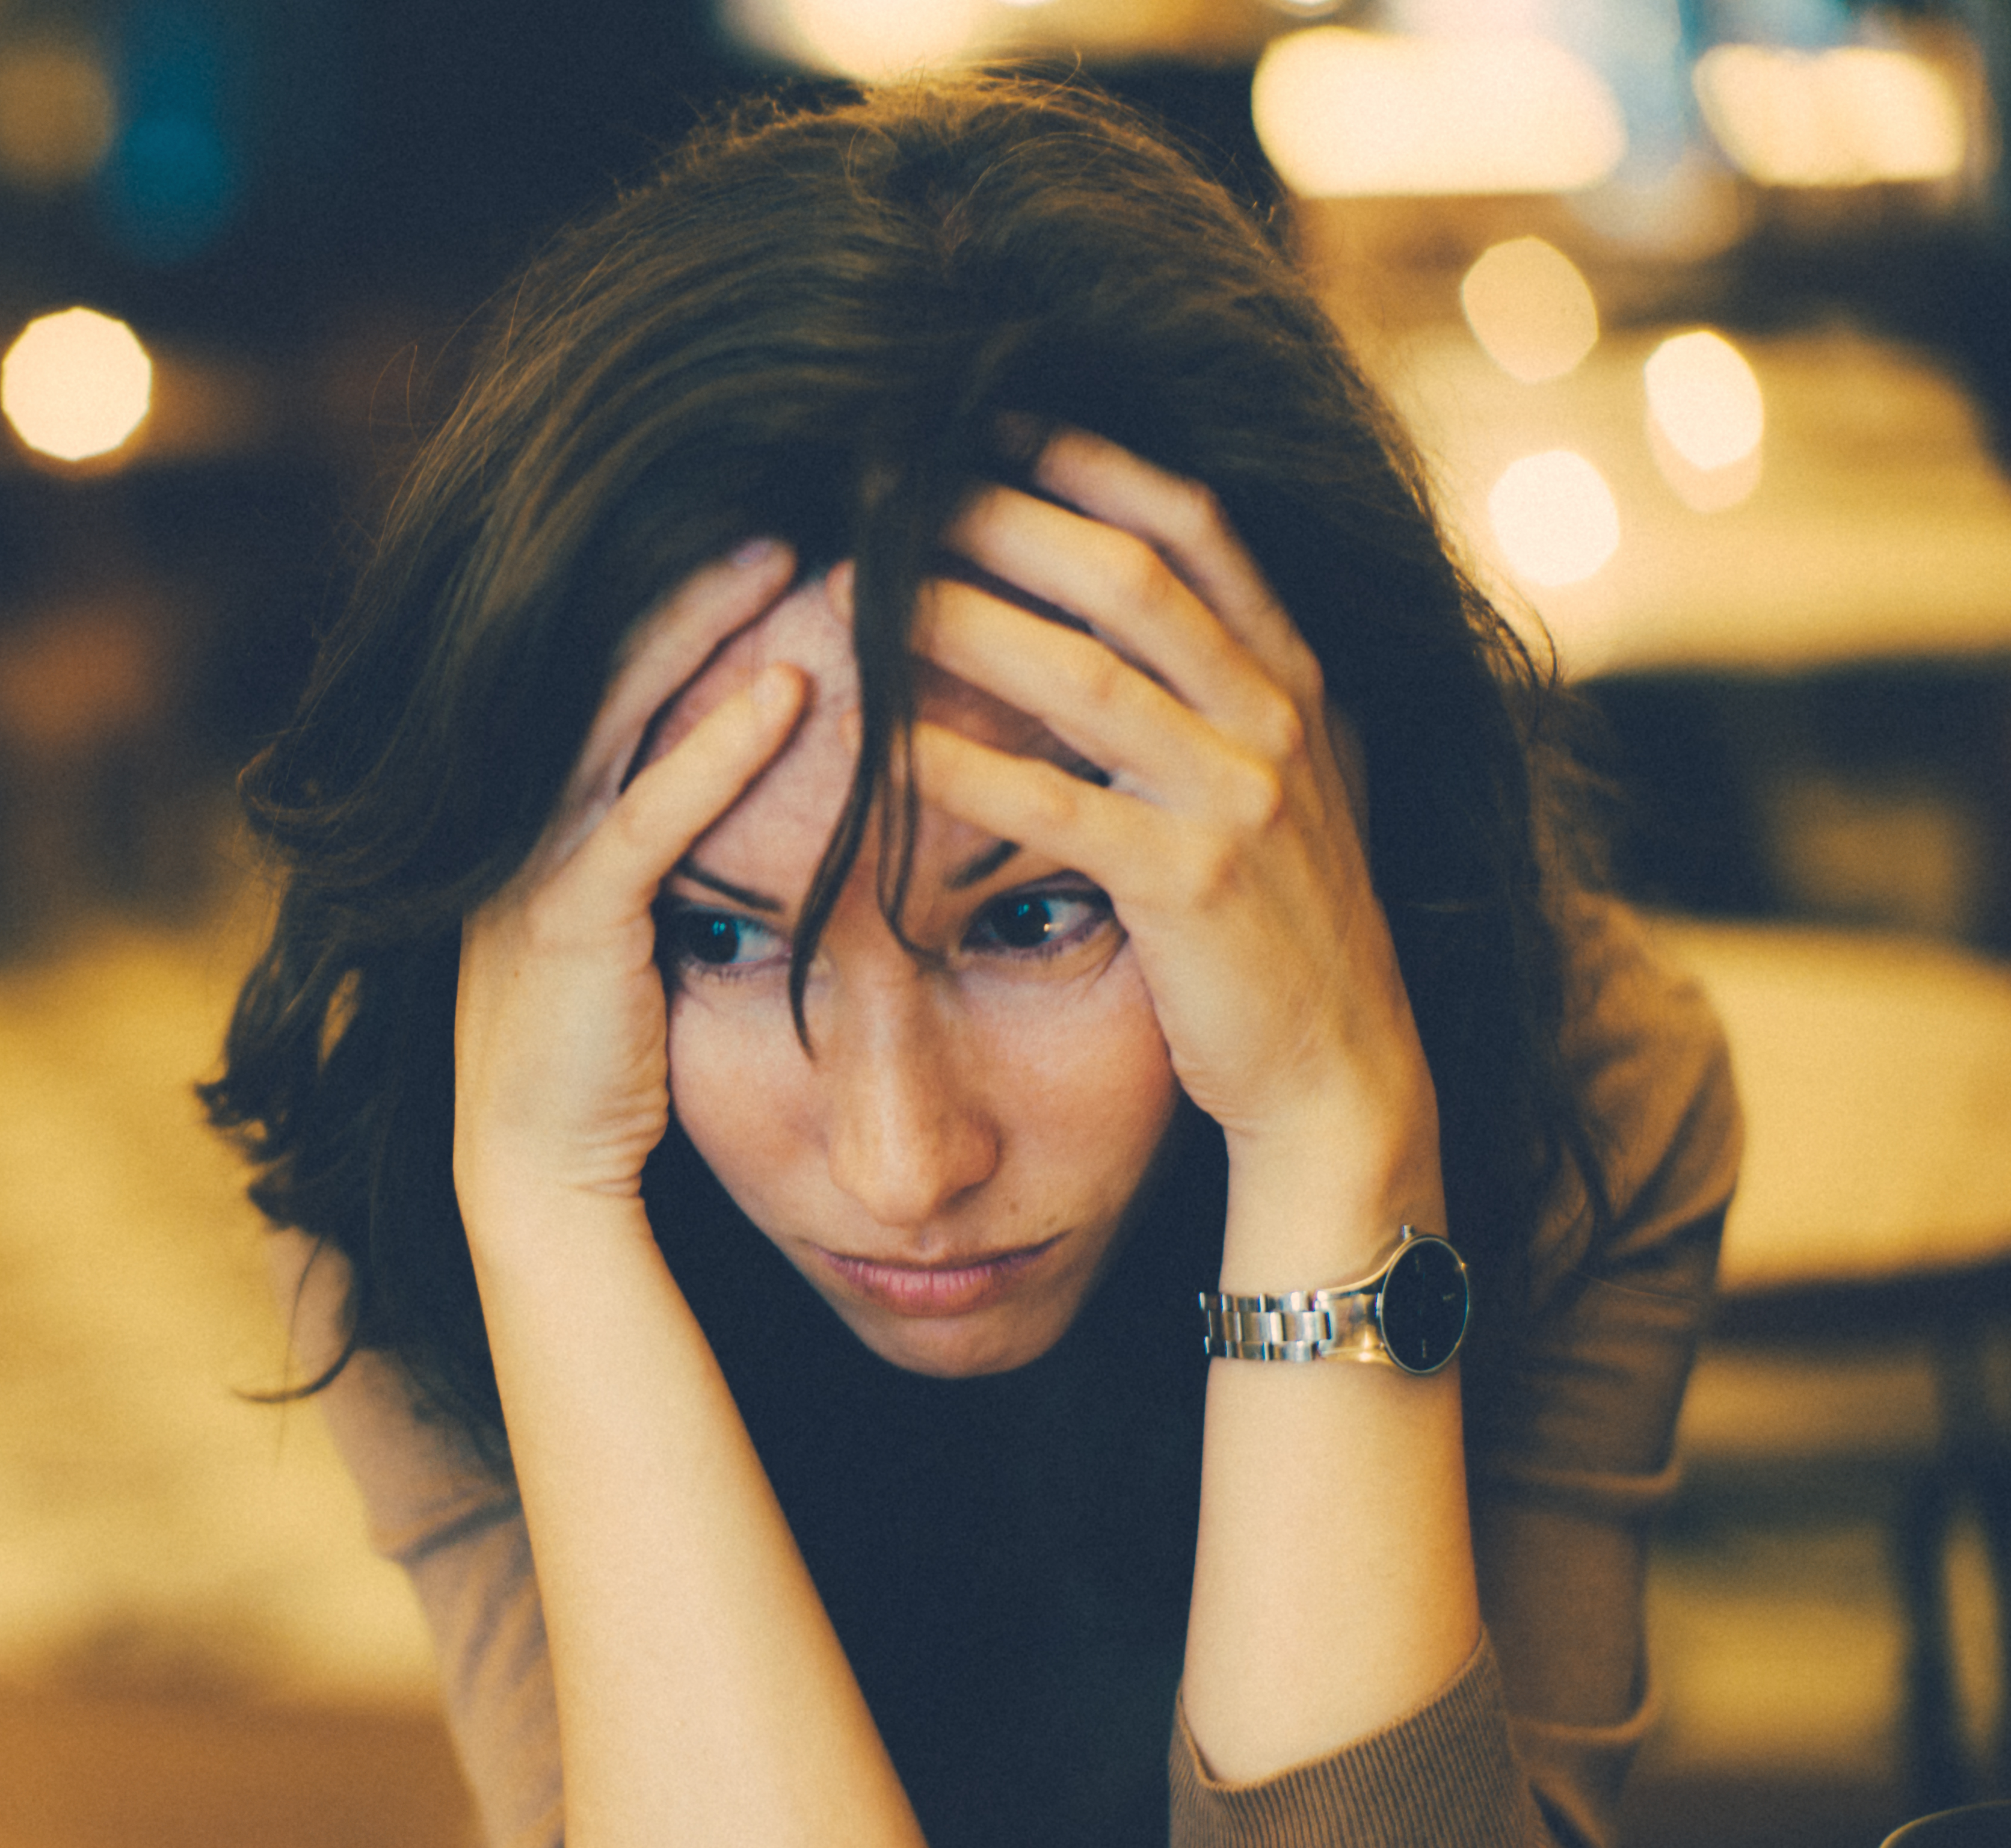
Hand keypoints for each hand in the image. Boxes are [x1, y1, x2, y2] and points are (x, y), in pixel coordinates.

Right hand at [454, 541, 806, 1223]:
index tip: (749, 533)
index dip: (664, 602)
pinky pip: (649, 815)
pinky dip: (717, 749)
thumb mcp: (629, 934)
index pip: (593, 678)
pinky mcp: (567, 925)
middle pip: (594, 665)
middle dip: (679, 579)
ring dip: (699, 626)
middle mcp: (513, 825)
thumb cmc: (602, 1067)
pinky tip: (789, 692)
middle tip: (774, 504)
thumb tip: (751, 779)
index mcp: (527, 820)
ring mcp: (529, 869)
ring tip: (785, 552)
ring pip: (613, 713)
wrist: (539, 1180)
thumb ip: (664, 852)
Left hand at [907, 429, 1436, 1192]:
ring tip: (855, 587)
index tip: (992, 417)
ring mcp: (1240, 801)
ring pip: (1083, 676)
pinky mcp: (1191, 888)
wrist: (1343, 1079)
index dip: (1091, 462)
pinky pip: (1056, 809)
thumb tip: (1132, 599)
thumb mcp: (1279, 786)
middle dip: (1003, 515)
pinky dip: (964, 769)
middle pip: (1124, 576)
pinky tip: (885, 741)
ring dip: (959, 621)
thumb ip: (1223, 691)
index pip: (1194, 528)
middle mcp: (1276, 720)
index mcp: (1295, 680)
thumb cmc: (1279, 933)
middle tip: (893, 479)